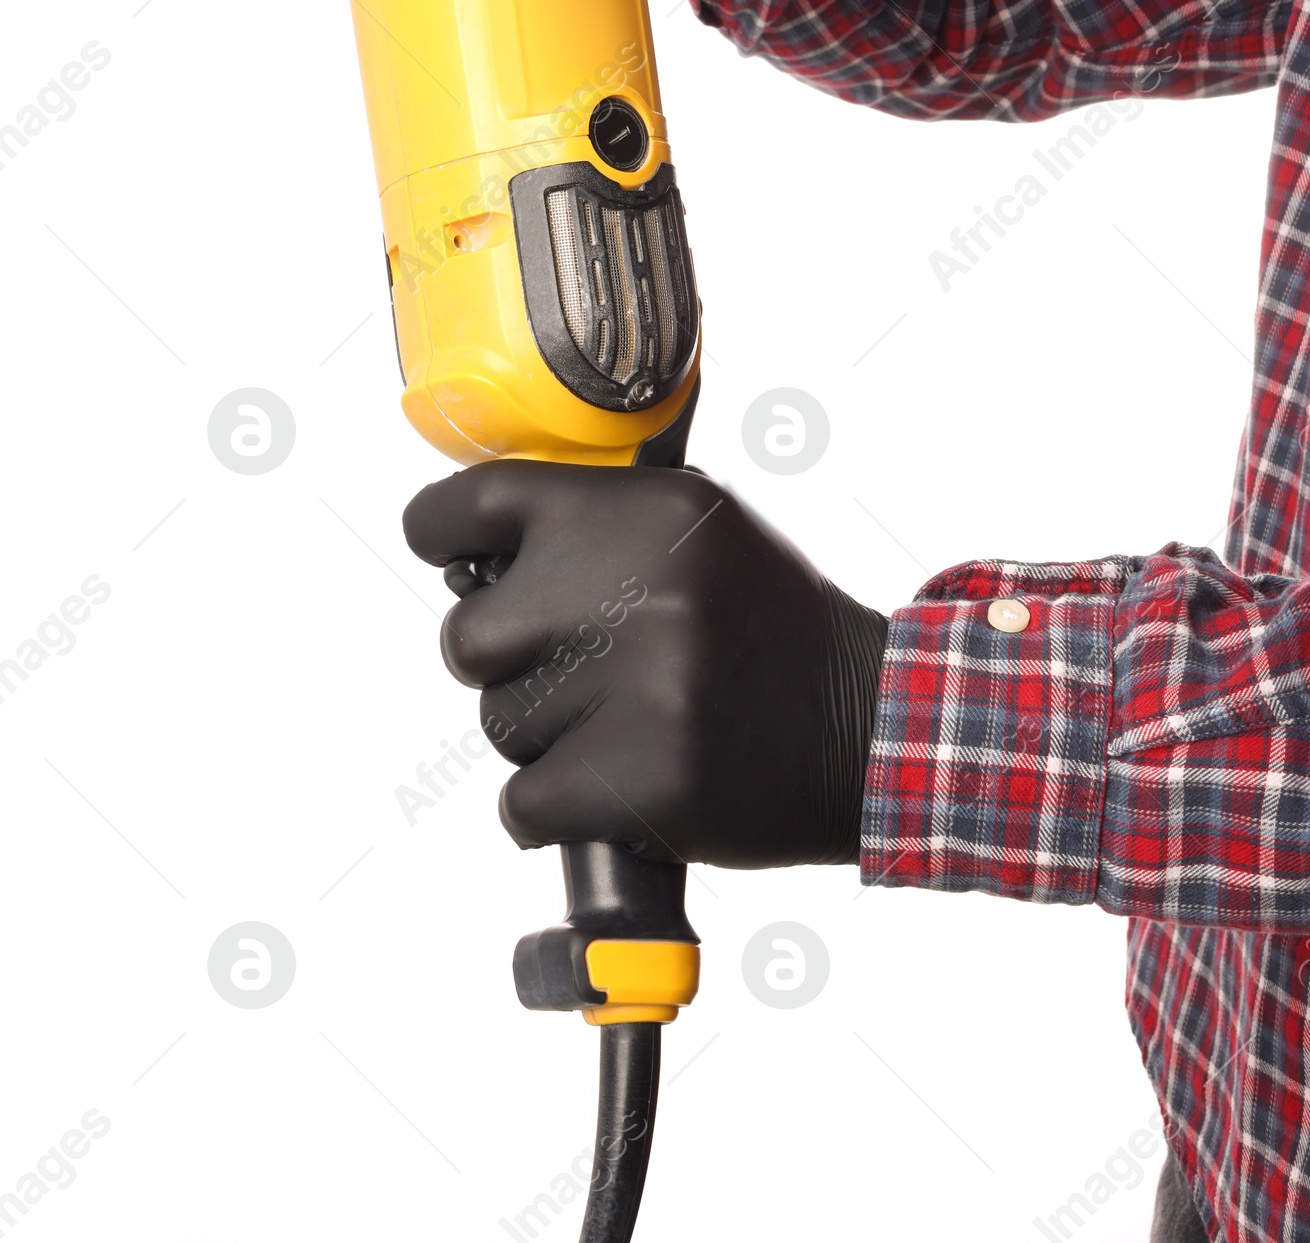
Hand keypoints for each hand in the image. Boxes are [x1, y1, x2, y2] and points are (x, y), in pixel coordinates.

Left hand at [402, 460, 887, 868]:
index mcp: (645, 512)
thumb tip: (468, 535)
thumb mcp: (698, 526)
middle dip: (505, 659)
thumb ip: (593, 521)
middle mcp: (639, 589)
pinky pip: (521, 803)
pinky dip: (555, 807)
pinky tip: (617, 780)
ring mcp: (643, 689)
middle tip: (572, 668)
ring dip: (544, 735)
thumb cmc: (767, 624)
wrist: (871, 726)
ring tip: (623, 721)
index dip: (439, 531)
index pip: (474, 502)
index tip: (446, 552)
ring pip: (498, 722)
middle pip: (467, 634)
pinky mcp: (644, 781)